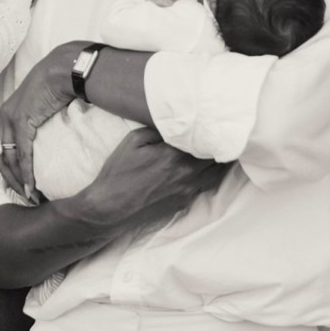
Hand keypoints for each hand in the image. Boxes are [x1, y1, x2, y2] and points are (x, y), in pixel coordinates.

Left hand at [0, 41, 88, 198]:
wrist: (65, 69)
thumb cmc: (61, 84)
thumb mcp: (46, 106)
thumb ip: (41, 121)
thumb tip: (50, 137)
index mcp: (9, 113)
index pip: (2, 148)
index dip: (8, 169)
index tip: (19, 184)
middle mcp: (5, 116)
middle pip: (0, 157)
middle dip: (10, 180)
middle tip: (23, 195)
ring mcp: (12, 119)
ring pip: (8, 159)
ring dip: (17, 180)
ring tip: (29, 196)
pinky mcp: (22, 121)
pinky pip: (22, 154)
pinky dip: (26, 173)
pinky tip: (31, 186)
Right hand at [78, 126, 230, 227]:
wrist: (110, 208)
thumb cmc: (119, 173)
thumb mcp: (133, 140)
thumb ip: (158, 130)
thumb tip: (175, 125)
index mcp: (175, 154)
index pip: (206, 139)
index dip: (211, 130)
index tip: (212, 123)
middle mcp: (187, 173)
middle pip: (216, 157)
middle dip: (218, 146)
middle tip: (218, 135)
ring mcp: (188, 190)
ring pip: (216, 174)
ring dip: (218, 162)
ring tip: (216, 151)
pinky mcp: (184, 202)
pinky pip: (205, 186)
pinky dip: (208, 176)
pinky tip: (203, 169)